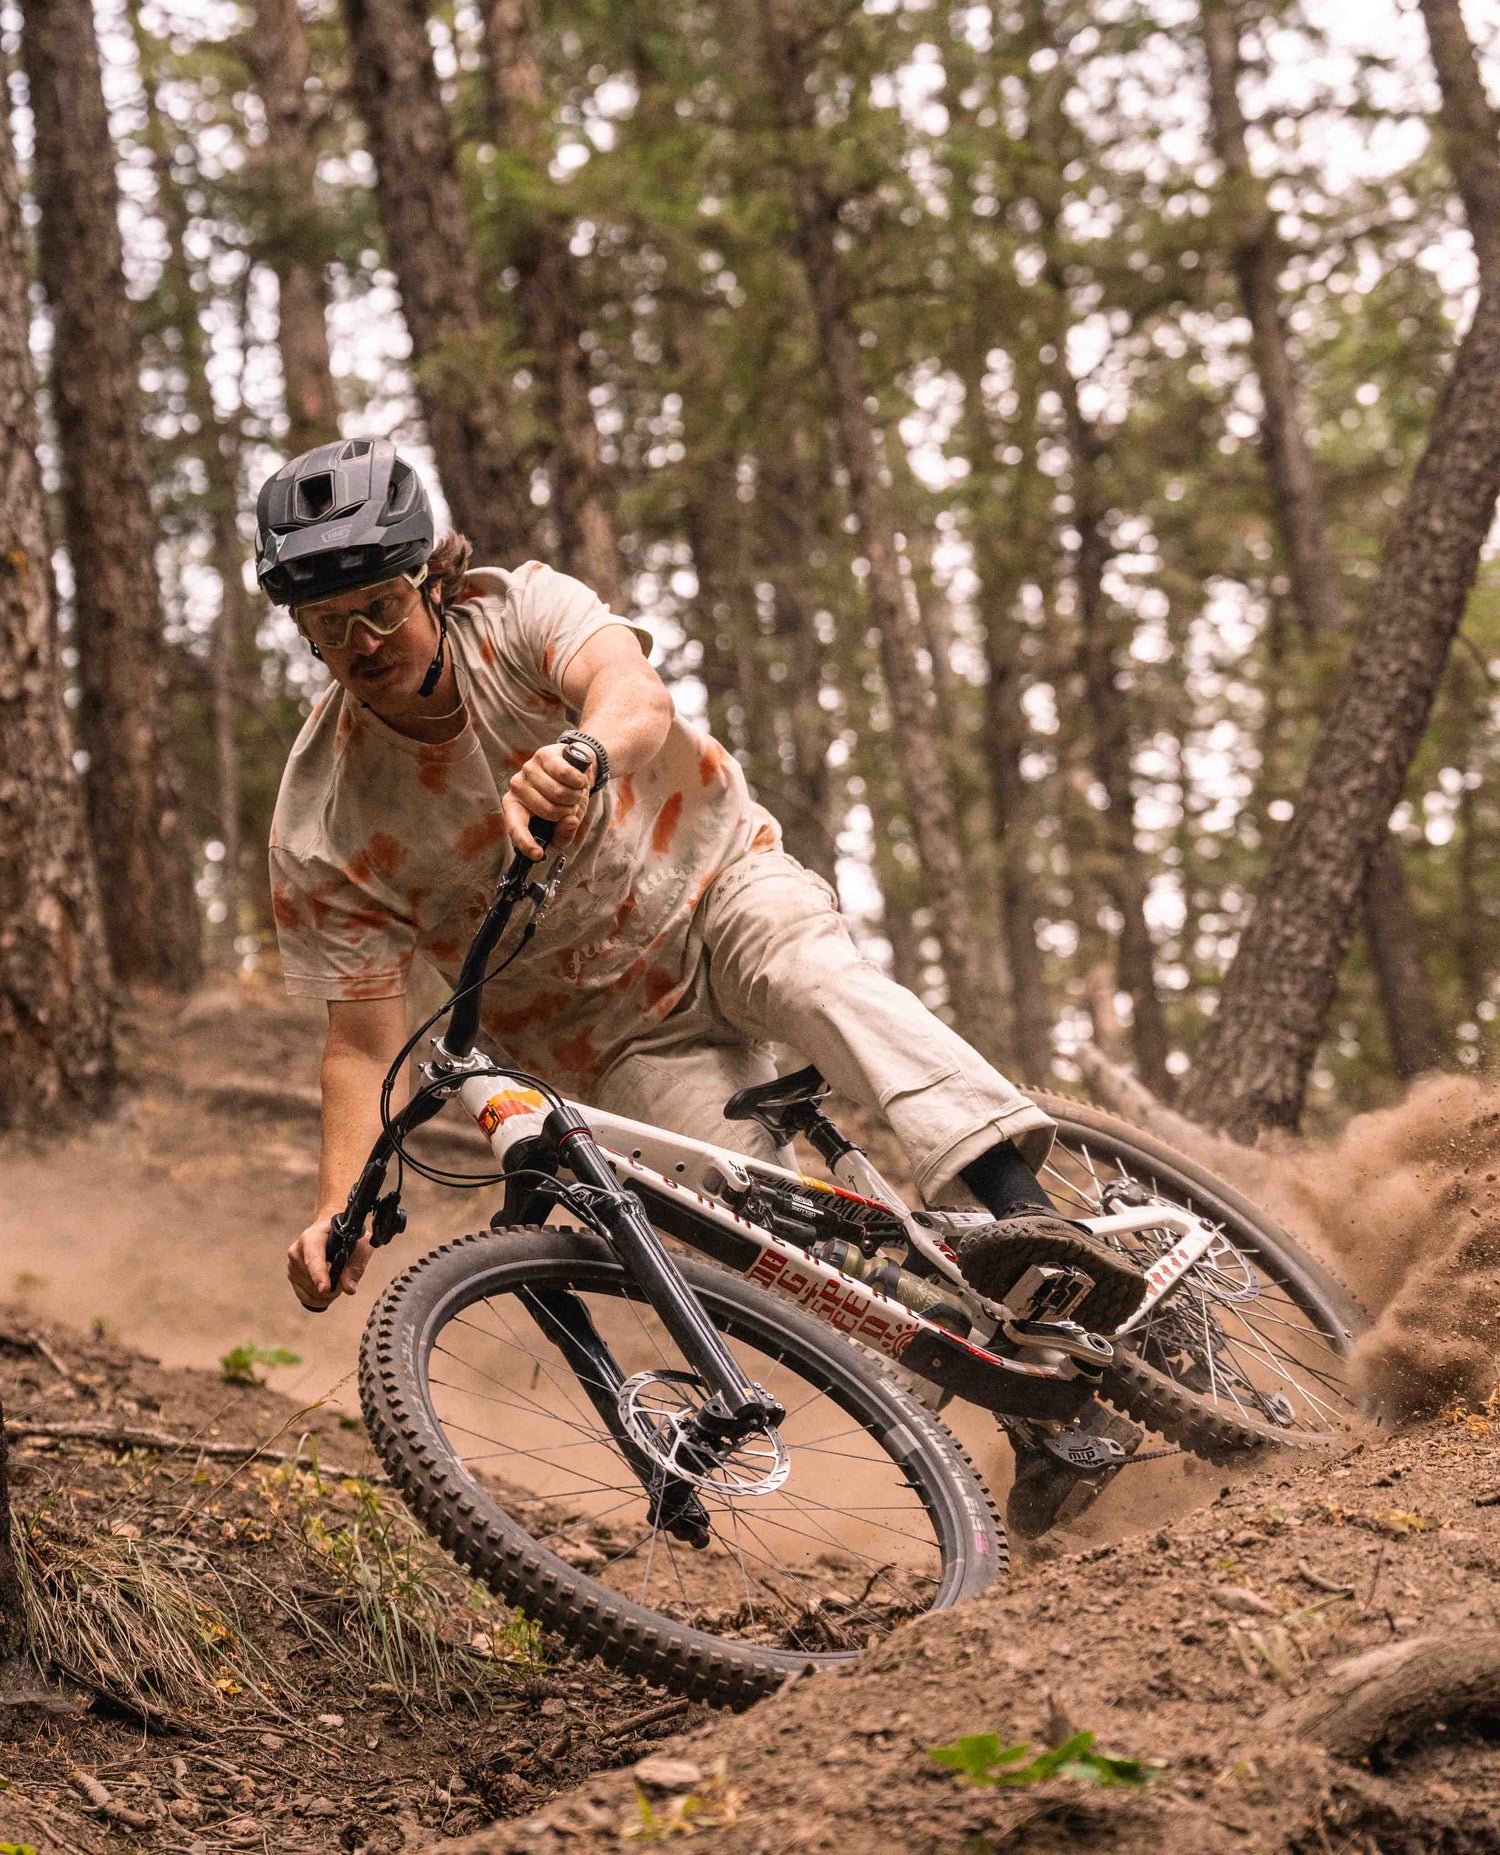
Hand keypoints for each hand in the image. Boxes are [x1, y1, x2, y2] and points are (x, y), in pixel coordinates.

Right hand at [288, 1213, 371, 1309]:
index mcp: (312, 1237)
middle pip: (315, 1281)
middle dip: (334, 1286)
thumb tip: (348, 1287)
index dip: (319, 1274)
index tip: (325, 1288)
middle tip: (345, 1276)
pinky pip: (306, 1298)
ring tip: (337, 1277)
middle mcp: (297, 1251)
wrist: (331, 1231)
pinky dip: (320, 1299)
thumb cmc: (347, 1234)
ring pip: (312, 1292)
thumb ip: (357, 1263)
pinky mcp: (292, 1277)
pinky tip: (328, 1289)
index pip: (313, 1258)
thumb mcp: (361, 1243)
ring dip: (329, 1293)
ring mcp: (292, 1266)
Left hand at [502, 740, 595, 856]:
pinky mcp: (543, 755)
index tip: (537, 854)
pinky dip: (579, 781)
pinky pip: (566, 775)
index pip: (515, 828)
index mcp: (516, 808)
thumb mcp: (567, 821)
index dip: (526, 842)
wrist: (578, 767)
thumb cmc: (567, 797)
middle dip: (567, 812)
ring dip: (575, 796)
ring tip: (574, 791)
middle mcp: (517, 787)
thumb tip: (568, 823)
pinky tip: (578, 780)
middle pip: (548, 811)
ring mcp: (528, 769)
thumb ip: (565, 833)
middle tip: (570, 805)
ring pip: (558, 793)